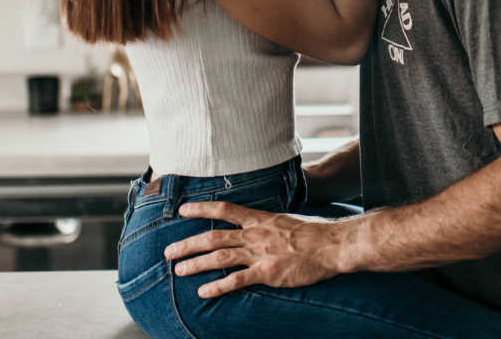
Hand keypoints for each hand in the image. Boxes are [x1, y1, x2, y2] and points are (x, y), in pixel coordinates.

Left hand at [164, 201, 345, 296]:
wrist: (332, 245)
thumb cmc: (315, 232)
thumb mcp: (288, 219)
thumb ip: (269, 223)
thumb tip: (260, 224)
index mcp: (260, 218)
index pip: (225, 210)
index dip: (202, 208)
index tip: (182, 209)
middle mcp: (255, 234)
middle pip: (213, 237)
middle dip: (188, 244)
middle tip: (168, 251)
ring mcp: (260, 254)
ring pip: (219, 258)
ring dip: (195, 265)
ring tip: (178, 271)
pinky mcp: (267, 273)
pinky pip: (236, 281)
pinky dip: (218, 286)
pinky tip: (204, 292)